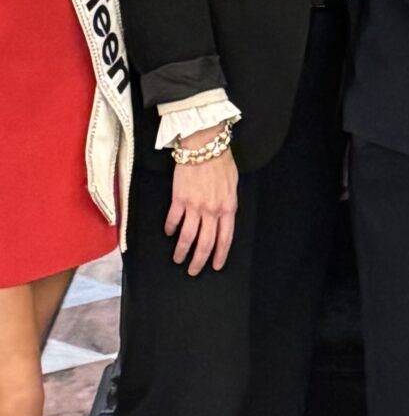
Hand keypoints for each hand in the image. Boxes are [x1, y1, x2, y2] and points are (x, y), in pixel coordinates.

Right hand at [166, 138, 238, 273]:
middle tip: (193, 271)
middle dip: (199, 261)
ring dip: (182, 251)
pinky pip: (174, 220)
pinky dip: (170, 229)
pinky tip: (169, 233)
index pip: (225, 238)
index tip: (216, 266)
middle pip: (205, 243)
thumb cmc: (221, 161)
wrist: (205, 145)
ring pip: (187, 237)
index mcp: (228, 207)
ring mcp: (195, 206)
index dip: (220, 254)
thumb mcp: (233, 184)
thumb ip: (228, 203)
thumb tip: (223, 218)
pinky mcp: (179, 200)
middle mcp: (212, 210)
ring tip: (178, 259)